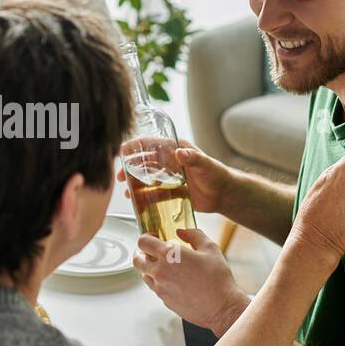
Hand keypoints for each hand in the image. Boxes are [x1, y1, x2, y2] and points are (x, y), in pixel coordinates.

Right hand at [116, 139, 232, 214]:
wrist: (225, 194)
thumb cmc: (218, 174)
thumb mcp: (206, 164)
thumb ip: (194, 158)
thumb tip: (181, 152)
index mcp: (176, 150)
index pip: (152, 144)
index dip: (136, 146)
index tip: (123, 151)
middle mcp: (170, 161)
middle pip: (144, 161)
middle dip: (130, 167)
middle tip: (120, 175)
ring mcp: (170, 176)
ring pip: (147, 177)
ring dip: (135, 183)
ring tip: (126, 191)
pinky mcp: (171, 191)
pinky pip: (154, 193)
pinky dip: (144, 196)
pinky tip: (136, 201)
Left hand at [132, 228, 249, 335]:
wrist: (222, 307)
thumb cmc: (218, 279)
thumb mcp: (210, 248)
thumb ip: (194, 235)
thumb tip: (182, 232)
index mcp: (169, 255)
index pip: (143, 242)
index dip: (146, 237)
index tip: (154, 237)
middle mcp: (160, 272)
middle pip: (137, 259)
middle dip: (142, 253)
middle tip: (152, 251)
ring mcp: (160, 288)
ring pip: (144, 275)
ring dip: (149, 268)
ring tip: (164, 266)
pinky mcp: (164, 300)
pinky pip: (155, 288)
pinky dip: (159, 281)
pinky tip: (173, 280)